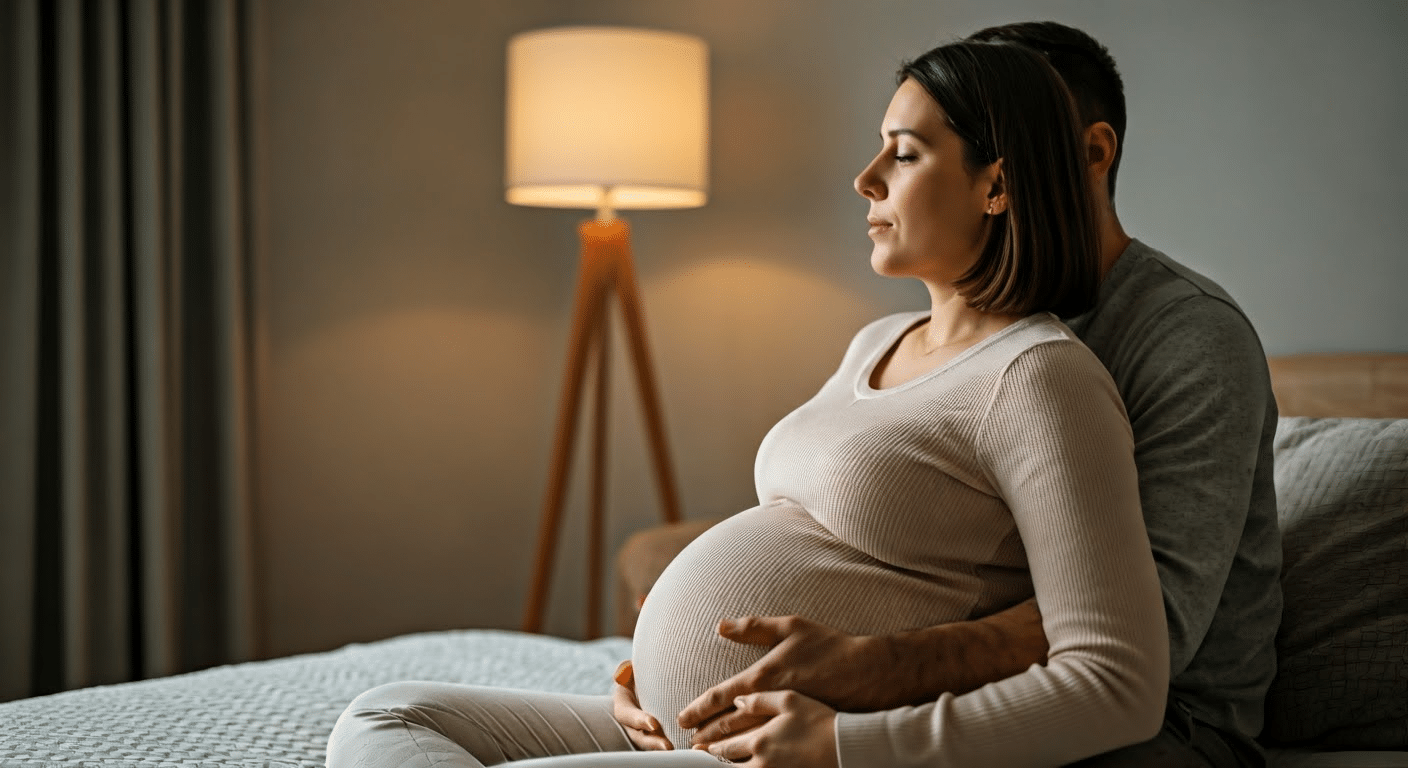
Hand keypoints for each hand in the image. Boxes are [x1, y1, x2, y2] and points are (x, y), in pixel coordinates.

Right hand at [610, 660, 671, 749]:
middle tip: (668, 746)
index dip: (639, 720)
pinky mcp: (660, 735)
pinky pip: (665, 742)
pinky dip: (676, 745)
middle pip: (640, 737)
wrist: (654, 683)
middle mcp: (632, 724)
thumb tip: (619, 676)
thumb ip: (624, 669)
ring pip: (652, 744)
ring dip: (663, 748)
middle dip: (653, 743)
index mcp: (623, 706)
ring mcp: (645, 732)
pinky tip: (689, 747)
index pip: (627, 716)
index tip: (654, 724)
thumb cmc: (640, 674)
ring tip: (679, 750)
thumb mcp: (630, 669)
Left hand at [678, 615, 885, 741]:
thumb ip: (754, 627)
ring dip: (724, 753)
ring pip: (745, 747)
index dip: (698, 709)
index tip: (682, 718)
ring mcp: (786, 727)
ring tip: (709, 754)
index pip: (721, 697)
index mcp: (764, 678)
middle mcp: (770, 708)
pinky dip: (750, 759)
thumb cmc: (831, 648)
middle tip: (691, 742)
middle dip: (708, 737)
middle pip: (728, 729)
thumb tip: (721, 626)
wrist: (867, 675)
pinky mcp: (799, 738)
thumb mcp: (791, 627)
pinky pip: (768, 754)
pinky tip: (742, 762)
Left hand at [694, 691, 837, 767]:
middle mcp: (763, 761)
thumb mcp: (792, 698)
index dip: (708, 743)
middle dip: (711, 759)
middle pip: (728, 764)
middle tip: (698, 754)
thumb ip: (761, 698)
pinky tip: (739, 767)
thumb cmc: (822, 719)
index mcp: (761, 739)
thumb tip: (737, 700)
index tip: (696, 741)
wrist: (847, 746)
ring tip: (714, 763)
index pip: (725, 744)